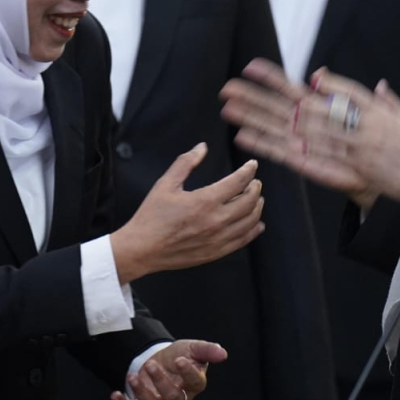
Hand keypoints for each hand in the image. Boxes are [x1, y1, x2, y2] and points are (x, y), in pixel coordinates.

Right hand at [111, 144, 264, 283]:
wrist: (142, 249)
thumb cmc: (152, 216)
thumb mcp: (165, 184)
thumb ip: (185, 163)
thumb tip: (202, 147)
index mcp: (205, 201)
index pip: (238, 182)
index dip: (248, 171)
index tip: (252, 165)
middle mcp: (216, 220)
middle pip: (249, 201)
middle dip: (255, 189)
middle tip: (255, 182)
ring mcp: (218, 238)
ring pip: (250, 221)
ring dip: (257, 208)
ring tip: (257, 200)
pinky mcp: (216, 252)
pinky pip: (242, 240)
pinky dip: (253, 230)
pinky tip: (256, 224)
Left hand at [111, 339, 225, 399]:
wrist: (163, 360)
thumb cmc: (181, 355)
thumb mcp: (192, 347)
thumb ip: (206, 349)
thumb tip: (223, 353)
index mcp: (195, 383)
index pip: (195, 382)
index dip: (188, 373)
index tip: (180, 359)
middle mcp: (181, 397)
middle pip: (173, 397)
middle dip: (161, 382)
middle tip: (151, 364)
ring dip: (141, 393)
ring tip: (133, 376)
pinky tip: (115, 394)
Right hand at [220, 59, 370, 203]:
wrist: (393, 166)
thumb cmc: (381, 136)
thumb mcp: (364, 104)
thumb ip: (341, 89)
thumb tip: (317, 74)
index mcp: (319, 107)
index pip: (290, 88)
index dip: (270, 77)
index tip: (250, 66)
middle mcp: (306, 124)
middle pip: (273, 107)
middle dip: (250, 98)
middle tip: (226, 89)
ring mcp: (303, 143)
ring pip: (271, 127)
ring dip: (249, 118)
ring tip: (227, 108)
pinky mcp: (306, 163)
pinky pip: (280, 152)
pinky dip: (261, 144)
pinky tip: (243, 136)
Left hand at [292, 69, 399, 210]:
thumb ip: (392, 102)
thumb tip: (380, 85)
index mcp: (381, 114)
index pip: (353, 93)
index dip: (333, 83)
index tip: (316, 76)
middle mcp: (368, 128)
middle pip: (332, 112)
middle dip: (309, 103)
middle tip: (291, 96)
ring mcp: (361, 148)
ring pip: (326, 134)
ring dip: (303, 127)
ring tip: (286, 121)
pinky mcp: (359, 167)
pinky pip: (331, 159)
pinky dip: (312, 153)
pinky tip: (295, 150)